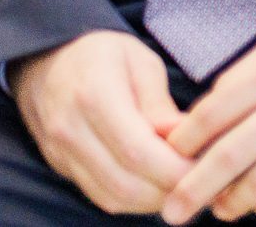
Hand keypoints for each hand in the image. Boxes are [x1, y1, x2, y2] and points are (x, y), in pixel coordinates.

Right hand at [10, 31, 191, 215]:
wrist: (46, 60)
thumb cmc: (103, 54)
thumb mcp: (141, 61)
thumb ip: (159, 104)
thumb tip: (183, 139)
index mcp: (95, 96)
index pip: (138, 152)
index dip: (176, 169)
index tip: (208, 164)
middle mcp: (72, 132)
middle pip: (126, 184)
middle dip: (170, 190)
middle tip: (205, 178)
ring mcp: (62, 154)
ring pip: (112, 197)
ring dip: (153, 201)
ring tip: (187, 183)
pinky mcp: (62, 167)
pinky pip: (100, 195)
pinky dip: (134, 199)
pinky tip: (159, 185)